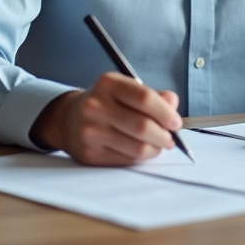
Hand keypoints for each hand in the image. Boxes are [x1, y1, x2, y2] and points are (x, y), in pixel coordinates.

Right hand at [30, 72, 182, 165]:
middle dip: (164, 135)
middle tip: (170, 138)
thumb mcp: (127, 89)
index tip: (176, 122)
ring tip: (158, 145)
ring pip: (137, 147)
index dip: (166, 113)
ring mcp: (90, 132)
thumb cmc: (107, 102)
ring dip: (155, 149)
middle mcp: (95, 106)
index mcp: (108, 84)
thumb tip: (172, 104)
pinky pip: (126, 160)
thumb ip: (153, 96)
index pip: (145, 98)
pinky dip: (140, 158)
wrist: (68, 119)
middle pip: (142, 126)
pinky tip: (141, 150)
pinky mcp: (89, 154)